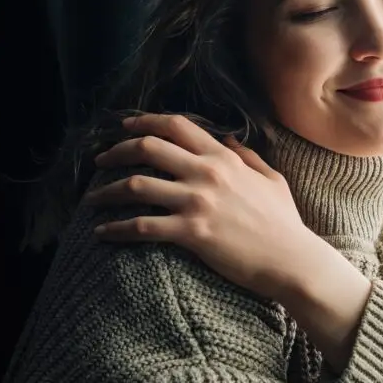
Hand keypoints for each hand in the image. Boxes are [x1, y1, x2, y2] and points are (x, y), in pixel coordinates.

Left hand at [86, 114, 324, 301]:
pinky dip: (116, 229)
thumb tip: (227, 139)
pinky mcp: (191, 232)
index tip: (124, 128)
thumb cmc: (284, 224)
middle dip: (116, 151)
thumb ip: (248, 156)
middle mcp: (206, 173)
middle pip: (147, 148)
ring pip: (136, 185)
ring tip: (91, 200)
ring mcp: (197, 202)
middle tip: (99, 162)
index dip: (143, 122)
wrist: (291, 260)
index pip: (175, 126)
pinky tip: (102, 233)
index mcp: (223, 158)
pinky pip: (141, 226)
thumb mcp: (272, 180)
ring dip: (106, 192)